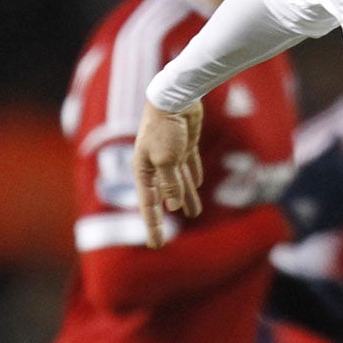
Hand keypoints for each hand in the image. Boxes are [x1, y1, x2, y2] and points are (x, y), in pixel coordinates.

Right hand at [133, 101, 204, 248]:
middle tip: (165, 239)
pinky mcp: (184, 145)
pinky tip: (198, 185)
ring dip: (187, 198)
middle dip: (165, 217)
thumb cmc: (165, 128)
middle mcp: (154, 164)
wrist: (175, 98)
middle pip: (161, 196)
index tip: (156, 244)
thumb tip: (173, 205)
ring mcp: (170, 154)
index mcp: (143, 169)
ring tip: (196, 213)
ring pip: (179, 183)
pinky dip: (193, 176)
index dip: (153, 225)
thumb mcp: (167, 159)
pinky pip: (189, 165)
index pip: (148, 204)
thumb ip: (170, 183)